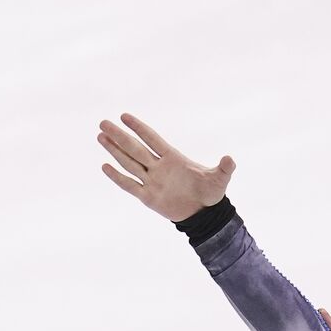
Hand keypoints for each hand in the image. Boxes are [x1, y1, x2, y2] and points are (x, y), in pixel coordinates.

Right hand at [97, 113, 234, 221]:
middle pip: (135, 148)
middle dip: (119, 136)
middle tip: (103, 122)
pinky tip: (104, 165)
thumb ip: (224, 168)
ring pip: (129, 163)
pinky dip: (117, 176)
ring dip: (114, 151)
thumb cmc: (211, 193)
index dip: (139, 128)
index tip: (124, 116)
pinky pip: (129, 185)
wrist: (203, 214)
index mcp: (173, 158)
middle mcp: (159, 167)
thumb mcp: (219, 179)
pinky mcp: (148, 197)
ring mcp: (152, 181)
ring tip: (100, 136)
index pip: (152, 139)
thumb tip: (230, 159)